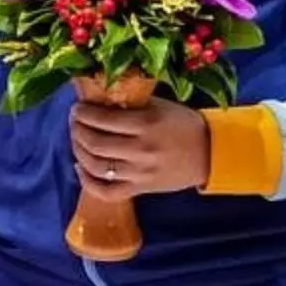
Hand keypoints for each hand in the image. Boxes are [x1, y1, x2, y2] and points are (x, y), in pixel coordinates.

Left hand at [70, 97, 210, 199]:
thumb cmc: (182, 124)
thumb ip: (128, 101)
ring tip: (77, 140)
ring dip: (78, 151)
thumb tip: (93, 94)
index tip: (77, 108)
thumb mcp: (157, 105)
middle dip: (77, 130)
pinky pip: (106, 191)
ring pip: (96, 166)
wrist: (210, 154)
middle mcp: (141, 150)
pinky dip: (87, 181)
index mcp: (146, 124)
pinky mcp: (141, 190)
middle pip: (94, 143)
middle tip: (75, 122)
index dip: (82, 113)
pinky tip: (80, 167)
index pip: (101, 119)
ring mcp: (140, 173)